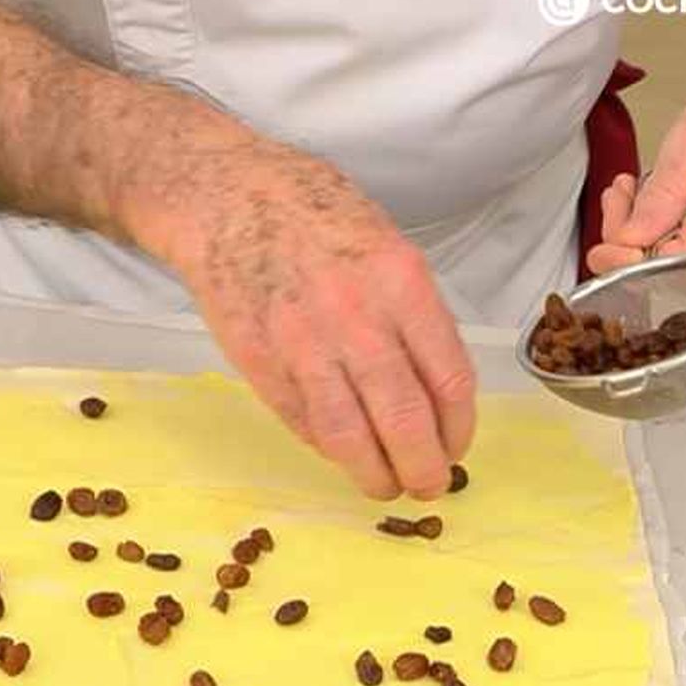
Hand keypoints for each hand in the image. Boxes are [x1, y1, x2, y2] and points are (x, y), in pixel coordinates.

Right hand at [134, 140, 476, 499]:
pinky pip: (304, 423)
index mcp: (402, 282)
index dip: (459, 429)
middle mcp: (357, 319)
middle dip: (425, 468)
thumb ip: (413, 312)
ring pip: (350, 437)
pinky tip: (342, 450)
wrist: (227, 199)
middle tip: (429, 484)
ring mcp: (303, 346)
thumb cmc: (310, 211)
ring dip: (375, 474)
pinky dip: (328, 446)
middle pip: (405, 421)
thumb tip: (435, 385)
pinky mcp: (260, 364)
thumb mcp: (386, 244)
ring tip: (385, 485)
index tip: (456, 446)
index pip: (449, 380)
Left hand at [588, 82, 685, 277]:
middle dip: (630, 244)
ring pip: (680, 278)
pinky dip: (667, 250)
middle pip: (673, 275)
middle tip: (621, 199)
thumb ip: (664, 190)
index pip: (676, 262)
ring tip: (639, 195)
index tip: (603, 247)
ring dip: (646, 244)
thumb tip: (630, 239)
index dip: (630, 261)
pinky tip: (661, 217)